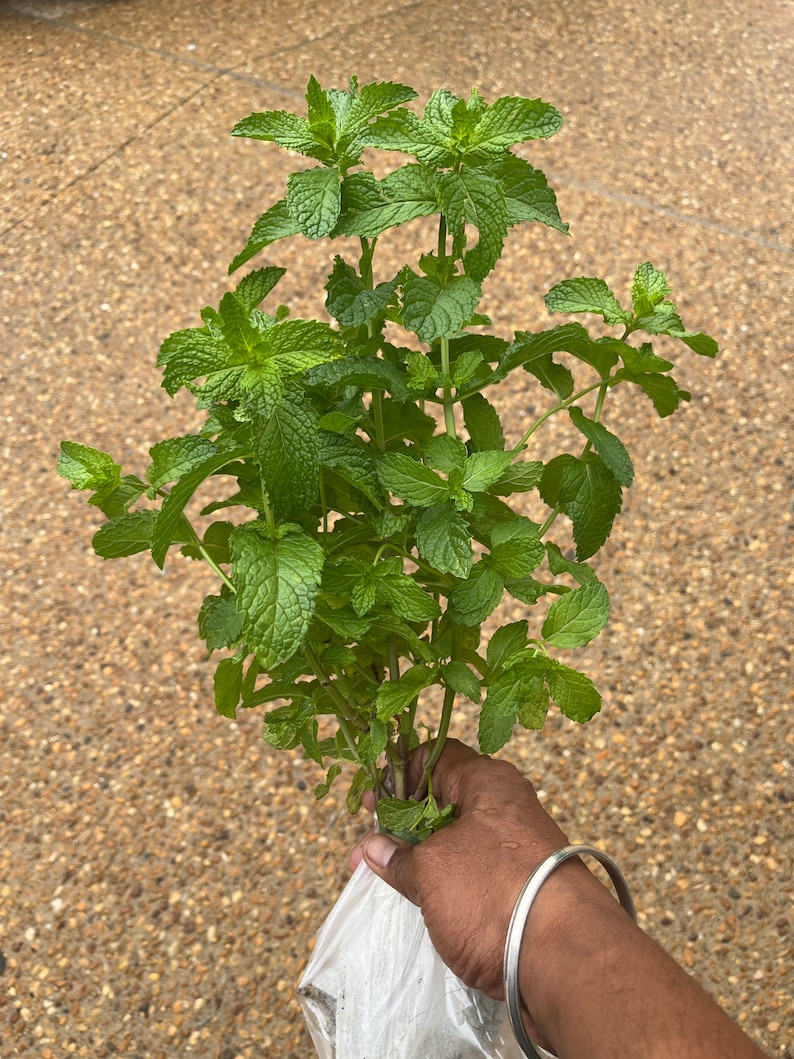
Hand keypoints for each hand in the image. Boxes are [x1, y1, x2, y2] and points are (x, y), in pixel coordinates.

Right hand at [349, 738, 595, 999]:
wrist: (566, 957)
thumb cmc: (494, 895)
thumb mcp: (432, 871)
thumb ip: (399, 858)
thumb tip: (372, 847)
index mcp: (488, 781)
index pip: (436, 756)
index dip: (399, 773)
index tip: (373, 801)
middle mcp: (507, 805)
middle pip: (446, 798)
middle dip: (406, 819)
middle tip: (373, 842)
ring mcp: (517, 847)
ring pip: (460, 837)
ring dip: (425, 853)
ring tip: (391, 874)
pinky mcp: (522, 885)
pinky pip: (475, 869)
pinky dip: (448, 878)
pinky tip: (425, 897)